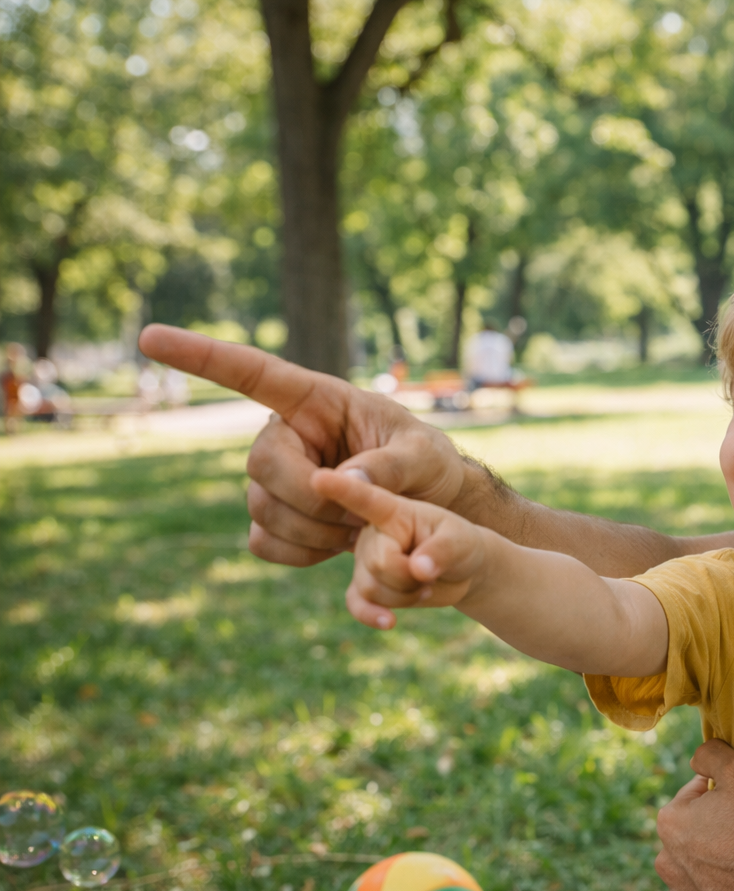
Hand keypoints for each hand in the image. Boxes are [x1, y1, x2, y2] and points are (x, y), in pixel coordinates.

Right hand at [138, 325, 471, 566]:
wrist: (426, 511)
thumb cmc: (427, 465)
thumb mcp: (425, 457)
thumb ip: (388, 466)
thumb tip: (337, 482)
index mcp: (315, 401)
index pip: (250, 372)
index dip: (201, 355)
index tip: (149, 336)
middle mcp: (285, 435)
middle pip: (261, 465)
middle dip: (313, 498)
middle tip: (362, 513)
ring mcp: (274, 480)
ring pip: (262, 509)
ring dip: (315, 531)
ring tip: (360, 529)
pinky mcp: (275, 520)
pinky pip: (264, 543)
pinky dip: (301, 554)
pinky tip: (337, 547)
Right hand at [310, 468, 487, 628]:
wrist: (458, 568)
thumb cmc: (460, 542)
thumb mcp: (463, 540)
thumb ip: (442, 550)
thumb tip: (418, 569)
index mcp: (392, 509)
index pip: (366, 498)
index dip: (343, 490)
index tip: (319, 477)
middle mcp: (370, 531)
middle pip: (378, 562)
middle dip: (410, 576)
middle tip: (430, 570)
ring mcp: (363, 559)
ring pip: (371, 588)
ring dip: (405, 594)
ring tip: (425, 581)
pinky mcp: (363, 585)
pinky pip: (356, 603)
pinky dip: (372, 614)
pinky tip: (389, 621)